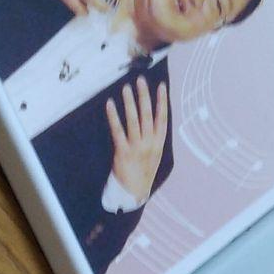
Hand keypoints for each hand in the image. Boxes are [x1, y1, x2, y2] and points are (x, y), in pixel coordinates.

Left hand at [107, 77, 168, 202]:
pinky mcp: (123, 152)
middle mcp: (149, 143)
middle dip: (144, 95)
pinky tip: (110, 104)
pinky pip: (118, 131)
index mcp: (159, 143)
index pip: (162, 117)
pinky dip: (114, 116)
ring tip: (126, 88)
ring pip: (133, 120)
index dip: (162, 101)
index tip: (161, 86)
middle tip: (140, 80)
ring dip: (130, 102)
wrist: (134, 194)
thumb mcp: (155, 155)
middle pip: (147, 115)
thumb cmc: (144, 173)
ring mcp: (136, 147)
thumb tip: (153, 118)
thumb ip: (154, 138)